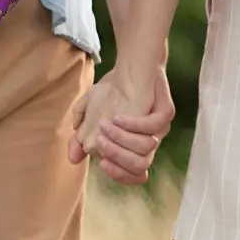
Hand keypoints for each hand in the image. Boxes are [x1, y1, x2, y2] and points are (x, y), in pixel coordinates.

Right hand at [68, 66, 173, 185]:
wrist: (132, 64)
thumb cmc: (113, 91)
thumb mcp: (91, 112)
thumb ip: (81, 135)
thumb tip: (73, 159)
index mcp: (135, 147)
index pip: (132, 174)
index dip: (118, 174)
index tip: (101, 163)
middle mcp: (150, 141)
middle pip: (140, 166)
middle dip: (117, 157)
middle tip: (99, 141)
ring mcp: (160, 128)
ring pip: (146, 149)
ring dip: (122, 140)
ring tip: (105, 125)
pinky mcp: (166, 112)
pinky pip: (153, 126)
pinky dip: (133, 124)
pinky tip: (117, 116)